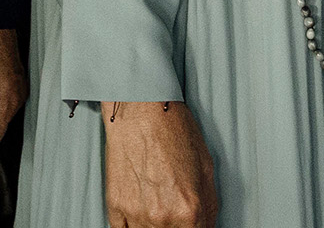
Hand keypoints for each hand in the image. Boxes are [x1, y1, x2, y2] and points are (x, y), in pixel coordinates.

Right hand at [102, 100, 216, 227]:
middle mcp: (162, 217)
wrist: (141, 109)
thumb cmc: (174, 130)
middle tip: (176, 212)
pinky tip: (142, 211)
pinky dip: (133, 226)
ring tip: (159, 207)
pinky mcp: (115, 206)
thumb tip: (204, 227)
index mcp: (190, 209)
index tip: (192, 224)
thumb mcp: (206, 168)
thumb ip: (208, 207)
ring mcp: (136, 214)